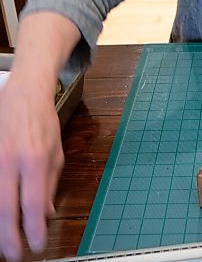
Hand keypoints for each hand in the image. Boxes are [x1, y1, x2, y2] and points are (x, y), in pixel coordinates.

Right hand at [0, 76, 63, 260]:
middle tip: (14, 256)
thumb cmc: (43, 124)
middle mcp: (9, 162)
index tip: (37, 246)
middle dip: (8, 237)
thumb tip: (47, 214)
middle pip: (5, 207)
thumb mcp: (56, 153)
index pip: (32, 203)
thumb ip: (50, 185)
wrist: (23, 96)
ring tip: (3, 245)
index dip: (33, 229)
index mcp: (33, 160)